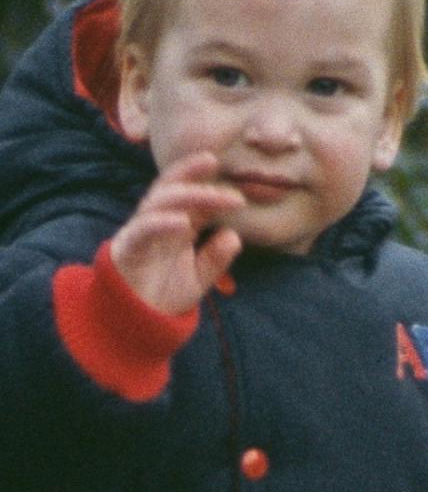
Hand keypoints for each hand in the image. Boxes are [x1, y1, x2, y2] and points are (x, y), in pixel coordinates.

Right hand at [111, 153, 245, 314]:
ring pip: (160, 201)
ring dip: (188, 196)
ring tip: (214, 197)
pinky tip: (183, 222)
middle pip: (174, 188)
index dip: (208, 184)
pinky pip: (144, 229)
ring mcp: (142, 232)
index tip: (231, 180)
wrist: (136, 322)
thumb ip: (215, 259)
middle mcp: (158, 223)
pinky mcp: (128, 247)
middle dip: (194, 175)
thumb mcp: (199, 278)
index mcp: (176, 226)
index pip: (191, 197)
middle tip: (219, 170)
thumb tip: (234, 237)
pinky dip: (162, 222)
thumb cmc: (163, 295)